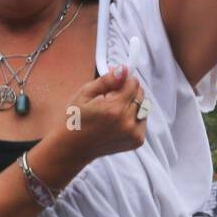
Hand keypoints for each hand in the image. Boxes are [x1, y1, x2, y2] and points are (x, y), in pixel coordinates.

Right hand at [54, 43, 148, 165]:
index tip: (111, 87)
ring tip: (113, 112)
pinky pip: (142, 120)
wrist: (73, 147)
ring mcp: (134, 134)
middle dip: (128, 92)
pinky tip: (118, 122)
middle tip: (109, 100)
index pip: (133, 83)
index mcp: (114, 109)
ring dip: (132, 105)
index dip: (122, 81)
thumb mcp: (85, 93)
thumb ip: (107, 80)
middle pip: (140, 94)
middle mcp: (128, 122)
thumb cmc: (76, 118)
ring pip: (143, 107)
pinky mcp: (137, 141)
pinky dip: (134, 117)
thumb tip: (124, 69)